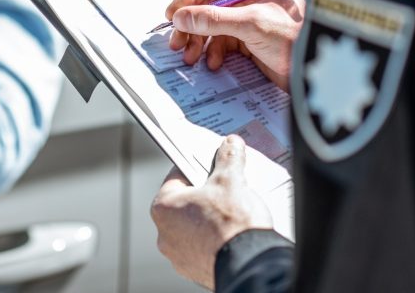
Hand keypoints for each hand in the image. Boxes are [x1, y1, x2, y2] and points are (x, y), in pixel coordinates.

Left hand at [151, 136, 274, 289]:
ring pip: (193, 226)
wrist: (250, 263)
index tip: (210, 163)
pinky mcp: (195, 269)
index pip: (177, 176)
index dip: (196, 166)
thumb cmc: (232, 224)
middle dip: (204, 193)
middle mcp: (165, 233)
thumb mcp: (231, 180)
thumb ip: (228, 158)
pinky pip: (203, 246)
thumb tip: (230, 145)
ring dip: (208, 218)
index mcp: (164, 206)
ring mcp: (179, 254)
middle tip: (224, 187)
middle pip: (185, 202)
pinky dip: (214, 239)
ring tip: (231, 211)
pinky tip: (231, 233)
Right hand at [166, 0, 304, 90]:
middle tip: (177, 40)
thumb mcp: (252, 24)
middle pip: (205, 2)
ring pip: (209, 23)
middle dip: (191, 23)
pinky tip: (213, 62)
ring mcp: (246, 15)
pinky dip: (212, 51)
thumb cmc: (297, 38)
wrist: (316, 72)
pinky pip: (219, 40)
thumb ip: (214, 19)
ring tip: (191, 56)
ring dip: (197, 40)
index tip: (174, 14)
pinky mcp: (247, 37)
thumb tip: (182, 17)